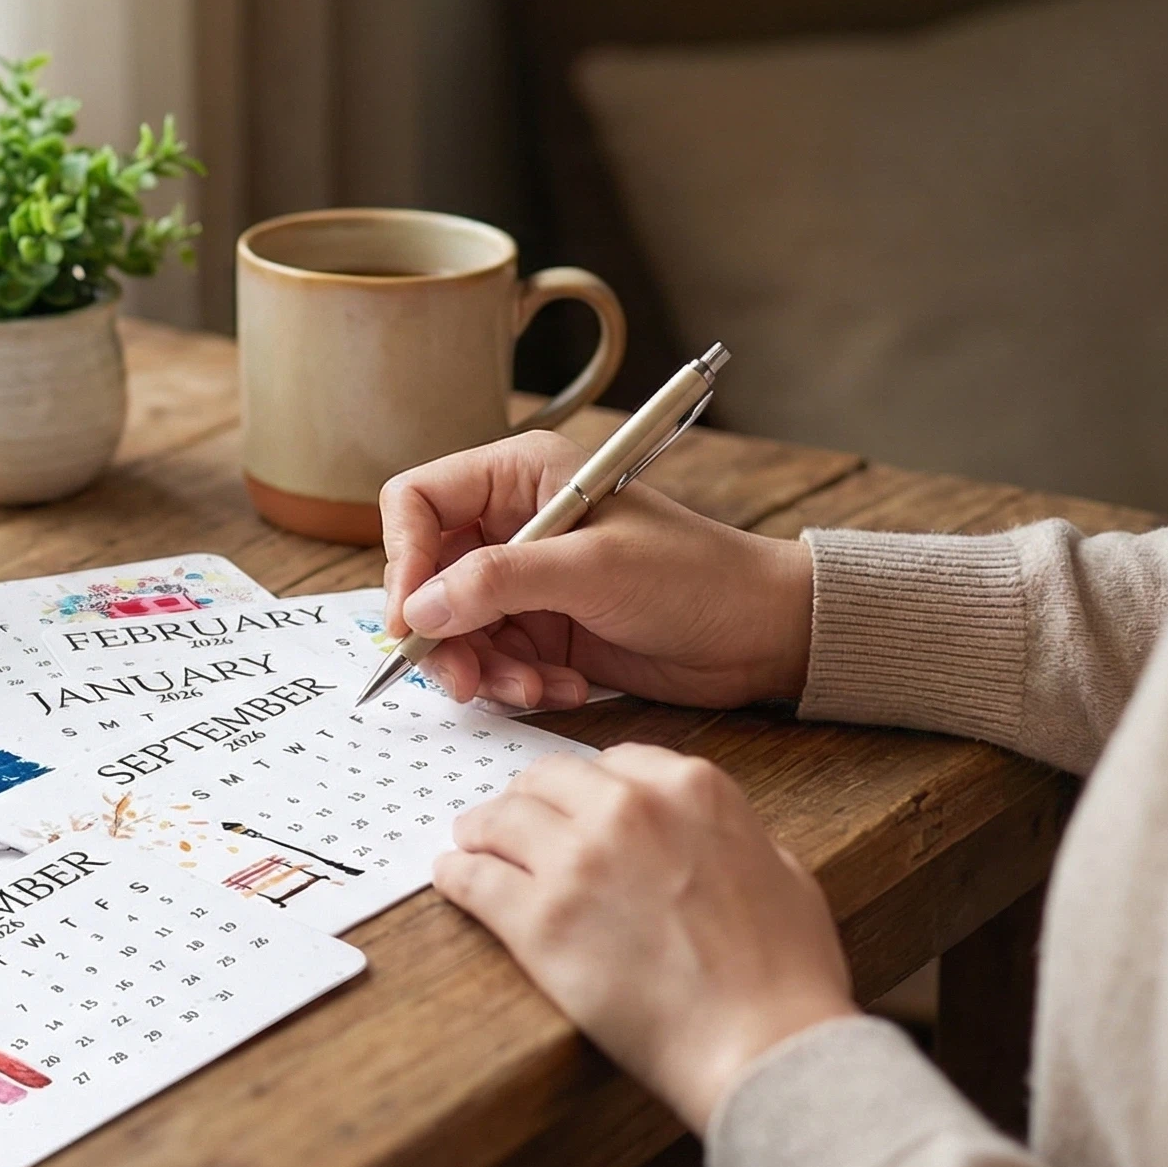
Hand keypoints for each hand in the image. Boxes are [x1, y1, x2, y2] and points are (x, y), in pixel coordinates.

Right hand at [379, 430, 813, 709]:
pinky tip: (563, 689)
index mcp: (520, 476)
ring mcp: (526, 581)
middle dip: (443, 633)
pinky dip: (517, 684)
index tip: (412, 619)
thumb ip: (498, 582)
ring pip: (455, 628)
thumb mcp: (592, 571)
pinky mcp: (543, 629)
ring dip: (483, 668)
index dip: (405, 558)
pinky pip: (494, 661)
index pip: (418, 502)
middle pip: (427, 576)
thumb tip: (418, 610)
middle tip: (461, 680)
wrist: (762, 634)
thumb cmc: (695, 578)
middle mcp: (513, 524)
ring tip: (532, 689)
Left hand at [435, 745, 856, 1130]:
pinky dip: (456, 875)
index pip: (614, 762)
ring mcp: (578, 861)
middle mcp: (629, 809)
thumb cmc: (786, 973)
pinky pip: (475, 879)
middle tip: (509, 820)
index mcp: (692, 788)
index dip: (587, 787)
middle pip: (548, 780)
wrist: (764, 1043)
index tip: (572, 804)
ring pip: (502, 819)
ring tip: (470, 842)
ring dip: (482, 829)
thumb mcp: (784, 871)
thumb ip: (734, 836)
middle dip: (528, 798)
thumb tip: (708, 835)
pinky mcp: (538, 920)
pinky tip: (451, 878)